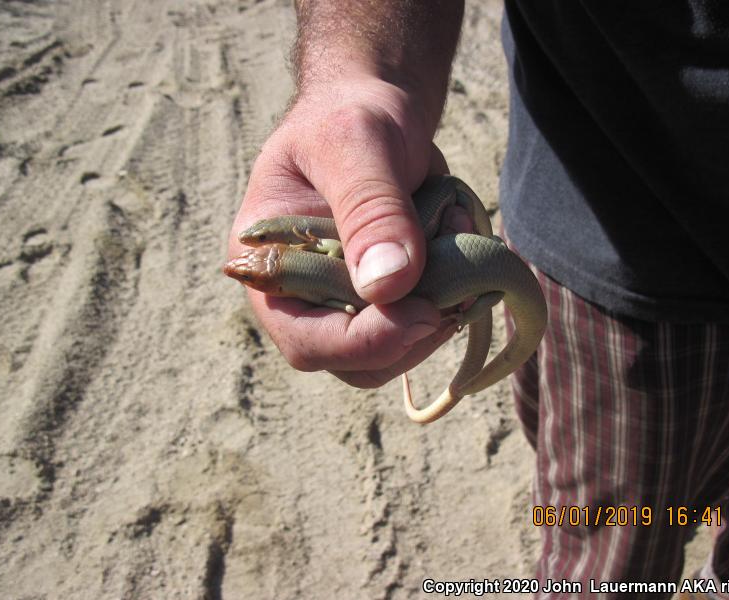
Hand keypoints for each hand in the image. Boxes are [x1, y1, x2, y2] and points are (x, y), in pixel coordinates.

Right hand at [227, 77, 460, 387]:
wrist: (377, 110)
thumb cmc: (349, 117)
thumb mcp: (354, 145)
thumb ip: (368, 209)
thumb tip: (388, 286)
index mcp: (271, 267)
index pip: (305, 340)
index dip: (363, 342)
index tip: (423, 312)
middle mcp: (305, 297)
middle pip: (354, 362)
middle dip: (409, 335)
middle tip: (453, 286)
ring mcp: (350, 300)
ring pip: (396, 351)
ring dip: (439, 312)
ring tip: (453, 239)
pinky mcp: (390, 296)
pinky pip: (426, 321)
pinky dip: (454, 292)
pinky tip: (457, 235)